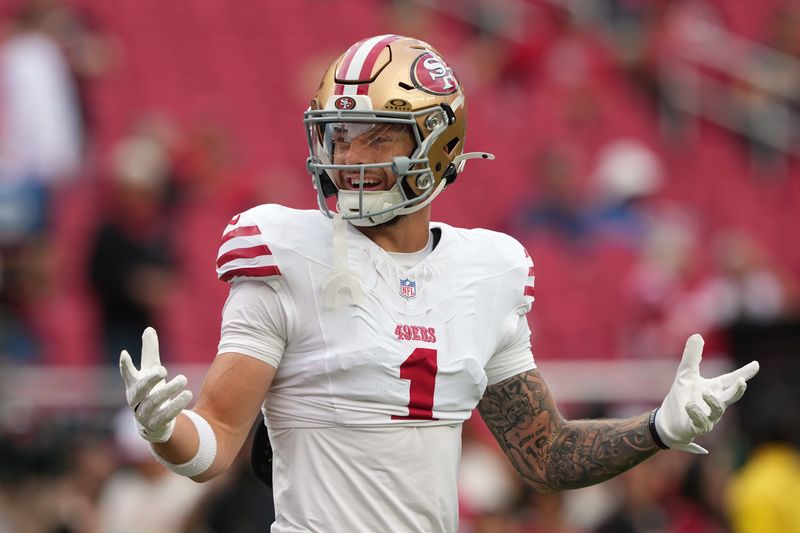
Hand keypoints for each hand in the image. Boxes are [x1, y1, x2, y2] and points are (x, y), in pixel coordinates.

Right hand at [119, 327, 192, 442]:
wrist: (151, 424)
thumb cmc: (150, 391)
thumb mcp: (150, 371)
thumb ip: (150, 351)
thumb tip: (149, 328)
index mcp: (134, 385)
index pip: (128, 374)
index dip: (125, 365)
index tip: (124, 354)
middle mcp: (137, 399)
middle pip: (141, 389)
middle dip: (150, 379)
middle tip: (162, 370)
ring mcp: (145, 413)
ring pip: (155, 402)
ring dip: (169, 391)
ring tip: (183, 379)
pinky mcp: (157, 423)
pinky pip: (166, 415)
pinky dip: (176, 405)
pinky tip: (187, 394)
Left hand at [655, 334, 758, 452]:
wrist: (668, 419)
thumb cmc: (681, 396)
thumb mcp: (685, 374)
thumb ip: (692, 356)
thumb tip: (697, 335)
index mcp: (714, 389)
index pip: (730, 380)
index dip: (744, 373)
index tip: (756, 365)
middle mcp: (715, 403)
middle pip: (731, 397)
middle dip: (738, 390)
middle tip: (741, 382)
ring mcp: (709, 416)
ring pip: (718, 410)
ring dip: (713, 401)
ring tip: (705, 392)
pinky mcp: (698, 427)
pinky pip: (701, 421)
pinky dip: (696, 412)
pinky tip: (689, 405)